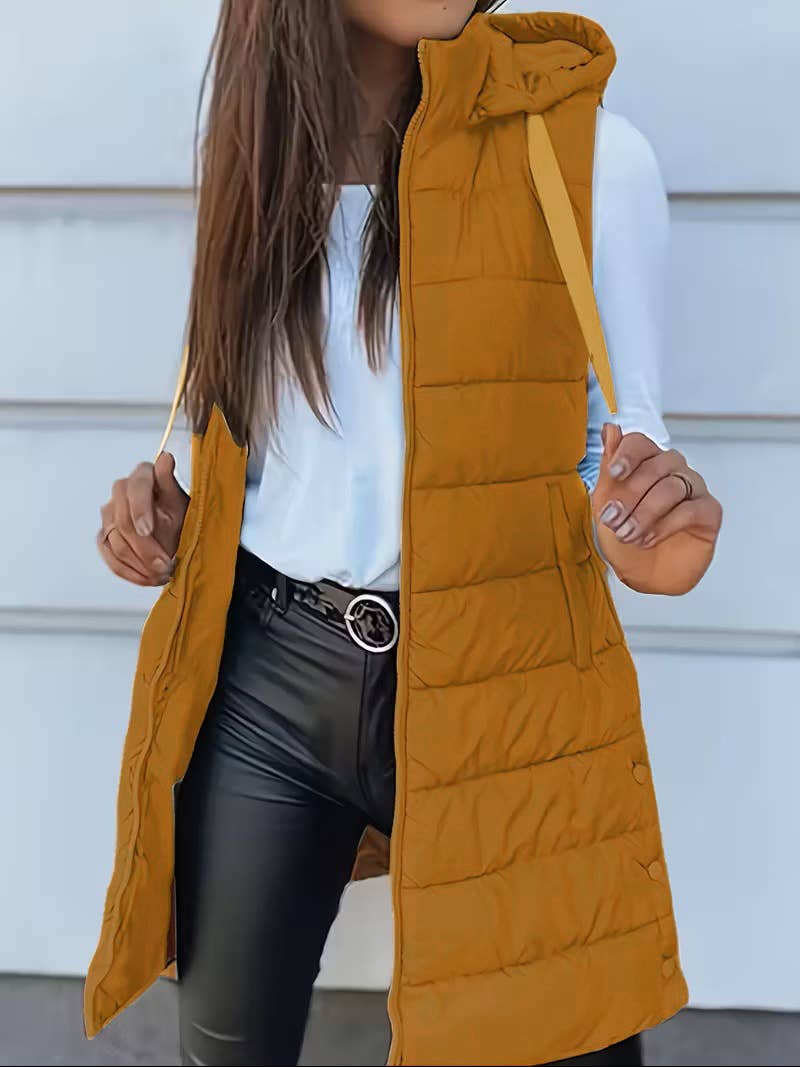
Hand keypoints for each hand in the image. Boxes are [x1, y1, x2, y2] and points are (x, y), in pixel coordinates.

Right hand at [96, 452, 189, 586]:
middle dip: (144, 547)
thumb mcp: (181, 500)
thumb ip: (169, 482)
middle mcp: (121, 491)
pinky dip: (128, 571)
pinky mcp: (105, 535)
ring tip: (162, 575)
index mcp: (142, 475)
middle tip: (165, 565)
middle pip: (123, 520)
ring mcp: (110, 513)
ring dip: (139, 563)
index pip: (136, 487)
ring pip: (115, 541)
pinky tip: (146, 579)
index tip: (148, 530)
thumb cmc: (181, 511)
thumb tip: (165, 458)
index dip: (140, 509)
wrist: (178, 530)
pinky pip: (110, 556)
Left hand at [591, 423, 722, 594]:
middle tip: (613, 520)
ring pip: (672, 487)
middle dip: (630, 495)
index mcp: (646, 463)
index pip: (641, 443)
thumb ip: (608, 468)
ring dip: (644, 513)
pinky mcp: (709, 512)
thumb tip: (611, 428)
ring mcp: (693, 489)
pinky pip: (691, 509)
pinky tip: (648, 539)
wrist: (641, 575)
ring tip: (627, 535)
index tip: (615, 473)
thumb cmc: (623, 537)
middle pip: (656, 466)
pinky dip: (665, 525)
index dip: (627, 454)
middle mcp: (673, 470)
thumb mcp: (605, 503)